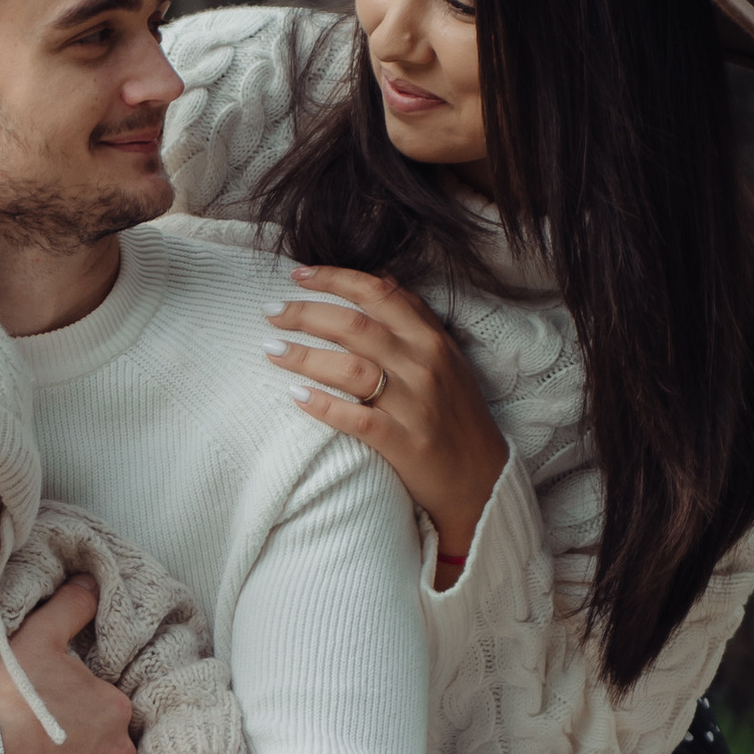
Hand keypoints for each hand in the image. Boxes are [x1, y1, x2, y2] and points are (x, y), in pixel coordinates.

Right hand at [0, 576, 134, 753]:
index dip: (79, 716)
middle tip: (46, 752)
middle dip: (84, 753)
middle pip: (108, 753)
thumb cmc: (4, 698)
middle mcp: (121, 753)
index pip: (107, 714)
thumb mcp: (36, 638)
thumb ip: (71, 607)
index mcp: (115, 708)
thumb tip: (90, 581)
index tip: (51, 721)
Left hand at [263, 262, 508, 565]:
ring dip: (304, 356)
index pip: (377, 293)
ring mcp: (414, 404)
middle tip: (270, 312)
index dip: (334, 278)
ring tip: (271, 351)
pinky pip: (356, 418)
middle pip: (354, 326)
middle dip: (305, 314)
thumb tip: (378, 275)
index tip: (297, 275)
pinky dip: (323, 405)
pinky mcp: (404, 442)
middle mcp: (423, 365)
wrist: (482, 478)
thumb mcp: (447, 356)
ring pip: (350, 368)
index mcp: (431, 339)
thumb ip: (414, 318)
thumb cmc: (456, 413)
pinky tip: (296, 396)